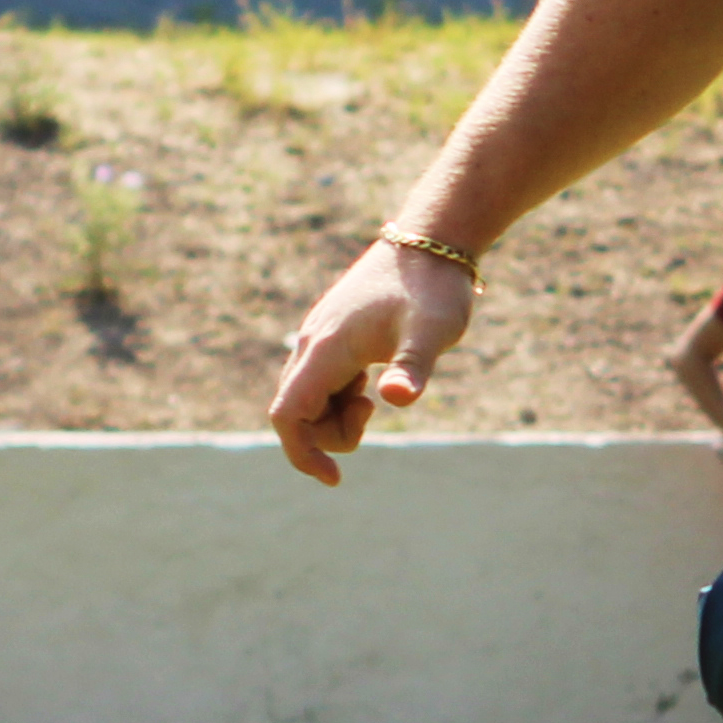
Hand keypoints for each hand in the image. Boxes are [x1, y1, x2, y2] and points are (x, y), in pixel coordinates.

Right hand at [268, 244, 476, 486]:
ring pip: (308, 398)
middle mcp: (313, 344)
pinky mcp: (335, 337)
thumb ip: (413, 367)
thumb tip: (398, 399)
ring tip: (375, 400)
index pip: (287, 413)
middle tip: (372, 413)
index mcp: (327, 348)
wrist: (431, 244)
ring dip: (336, 416)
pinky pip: (323, 383)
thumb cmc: (434, 289)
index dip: (301, 452)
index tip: (334, 479)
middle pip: (296, 412)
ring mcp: (321, 339)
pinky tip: (373, 387)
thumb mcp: (433, 333)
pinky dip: (341, 399)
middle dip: (328, 434)